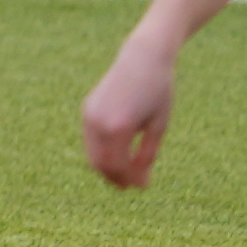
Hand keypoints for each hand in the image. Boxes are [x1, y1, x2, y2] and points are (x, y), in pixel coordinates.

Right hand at [84, 45, 176, 190]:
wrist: (142, 58)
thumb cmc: (158, 91)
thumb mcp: (159, 125)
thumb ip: (147, 154)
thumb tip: (139, 180)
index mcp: (119, 127)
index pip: (117, 165)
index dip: (129, 179)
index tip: (142, 187)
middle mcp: (98, 122)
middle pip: (99, 163)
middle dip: (114, 177)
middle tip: (130, 186)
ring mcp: (89, 116)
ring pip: (92, 153)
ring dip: (106, 166)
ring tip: (125, 172)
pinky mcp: (87, 110)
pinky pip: (91, 140)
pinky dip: (102, 151)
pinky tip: (118, 153)